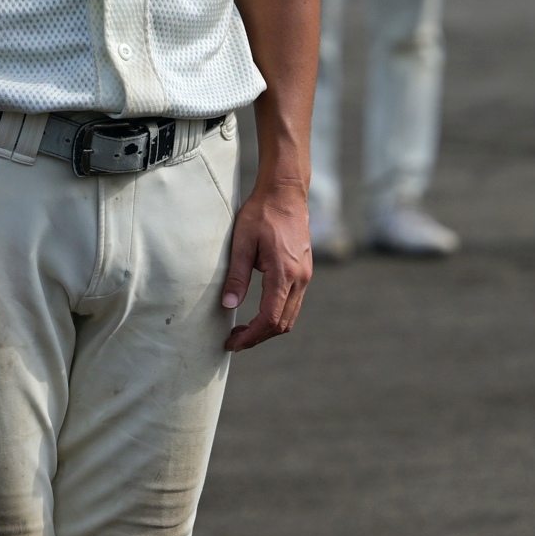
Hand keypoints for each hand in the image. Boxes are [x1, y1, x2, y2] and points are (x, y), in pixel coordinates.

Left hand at [222, 178, 311, 351]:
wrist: (286, 193)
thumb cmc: (262, 213)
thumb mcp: (242, 242)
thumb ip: (236, 275)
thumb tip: (228, 305)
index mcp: (284, 273)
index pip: (270, 319)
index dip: (251, 336)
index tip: (232, 343)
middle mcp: (300, 278)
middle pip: (282, 323)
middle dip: (258, 337)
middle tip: (234, 339)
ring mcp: (305, 275)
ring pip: (290, 316)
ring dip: (268, 327)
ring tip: (243, 329)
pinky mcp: (305, 271)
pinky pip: (293, 303)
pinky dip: (277, 315)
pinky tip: (259, 311)